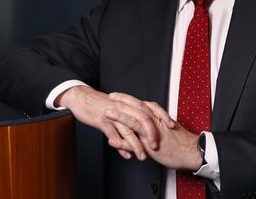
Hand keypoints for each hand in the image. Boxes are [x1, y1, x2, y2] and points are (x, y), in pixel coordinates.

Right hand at [56, 86, 174, 160]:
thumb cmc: (102, 105)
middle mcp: (125, 107)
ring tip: (143, 157)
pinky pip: (113, 134)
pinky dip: (120, 146)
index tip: (172, 126)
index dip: (162, 116)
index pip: (151, 107)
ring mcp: (114, 114)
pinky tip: (126, 155)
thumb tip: (143, 130)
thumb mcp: (120, 109)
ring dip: (136, 144)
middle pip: (142, 119)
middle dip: (151, 133)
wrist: (83, 99)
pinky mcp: (102, 121)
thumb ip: (132, 118)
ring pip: (128, 129)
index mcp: (131, 104)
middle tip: (157, 147)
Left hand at [107, 94, 201, 170]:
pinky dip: (123, 143)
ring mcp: (153, 134)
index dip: (128, 99)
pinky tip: (112, 141)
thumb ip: (155, 124)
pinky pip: (135, 144)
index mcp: (157, 118)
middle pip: (137, 108)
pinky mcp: (152, 147)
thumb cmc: (181, 142)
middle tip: (111, 97)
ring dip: (120, 117)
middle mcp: (155, 123)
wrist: (191, 152)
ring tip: (108, 113)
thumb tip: (146, 121)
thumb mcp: (166, 129)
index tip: (117, 95)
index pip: (141, 104)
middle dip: (123, 102)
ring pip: (135, 122)